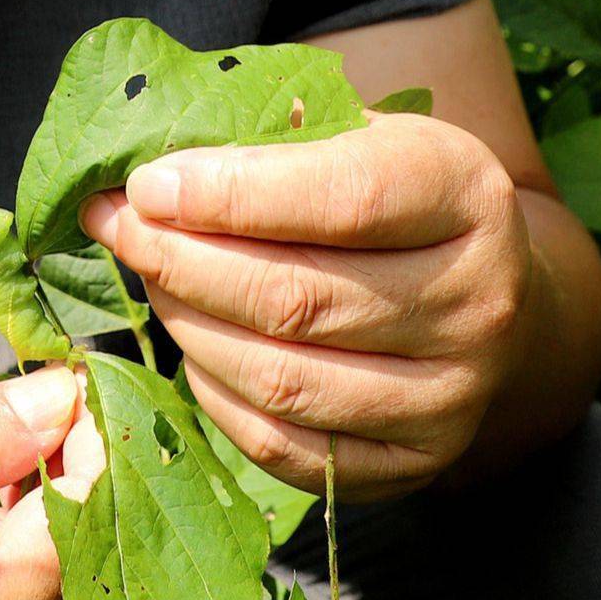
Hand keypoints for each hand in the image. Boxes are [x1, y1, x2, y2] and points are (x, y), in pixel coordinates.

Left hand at [79, 110, 533, 497]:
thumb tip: (158, 166)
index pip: (344, 198)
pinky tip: (193, 345)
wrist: (481, 291)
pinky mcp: (413, 464)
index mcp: (466, 195)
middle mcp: (477, 301)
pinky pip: (282, 446)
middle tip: (119, 228)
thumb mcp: (356, 135)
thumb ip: (271, 138)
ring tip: (152, 280)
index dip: (231, 195)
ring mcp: (451, 396)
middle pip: (297, 297)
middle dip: (182, 261)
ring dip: (189, 326)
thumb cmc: (395, 199)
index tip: (147, 184)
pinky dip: (216, 395)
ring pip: (282, 380)